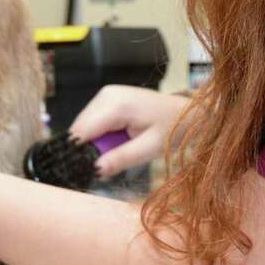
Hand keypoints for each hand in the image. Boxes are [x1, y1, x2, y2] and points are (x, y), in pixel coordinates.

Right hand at [68, 85, 190, 177]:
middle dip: (89, 148)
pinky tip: (117, 138)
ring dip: (95, 141)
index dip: (78, 152)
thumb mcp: (150, 148)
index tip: (84, 170)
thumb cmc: (173, 129)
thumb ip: (121, 159)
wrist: (187, 111)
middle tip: (109, 162)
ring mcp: (105, 94)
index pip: (81, 131)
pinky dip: (99, 134)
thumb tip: (94, 170)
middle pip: (79, 128)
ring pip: (83, 125)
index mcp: (116, 105)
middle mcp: (105, 95)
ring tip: (119, 147)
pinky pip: (91, 121)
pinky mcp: (106, 98)